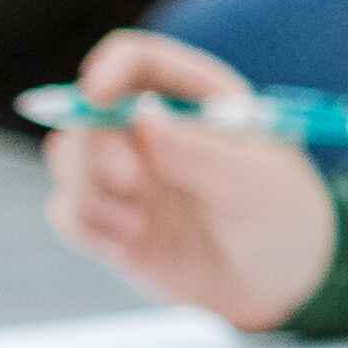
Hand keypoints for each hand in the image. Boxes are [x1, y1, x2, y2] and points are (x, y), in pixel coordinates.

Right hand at [41, 29, 339, 328]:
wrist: (279, 286)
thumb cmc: (281, 217)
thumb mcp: (258, 184)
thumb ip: (202, 153)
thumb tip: (143, 116)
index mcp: (197, 98)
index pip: (138, 61)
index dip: (110, 69)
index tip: (97, 96)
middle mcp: (152, 128)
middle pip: (88, 110)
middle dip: (97, 144)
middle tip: (133, 181)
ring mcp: (127, 174)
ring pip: (68, 159)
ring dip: (89, 190)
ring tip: (139, 227)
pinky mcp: (110, 220)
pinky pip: (66, 211)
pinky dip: (86, 228)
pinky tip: (130, 247)